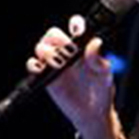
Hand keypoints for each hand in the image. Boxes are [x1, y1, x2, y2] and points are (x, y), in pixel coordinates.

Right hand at [26, 15, 116, 138]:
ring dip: (46, 51)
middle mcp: (68, 52)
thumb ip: (99, 59)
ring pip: (41, 47)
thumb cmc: (102, 91)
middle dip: (58, 39)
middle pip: (54, 34)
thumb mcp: (105, 75)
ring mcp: (55, 63)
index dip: (74, 25)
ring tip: (59, 63)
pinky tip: (42, 68)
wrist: (93, 113)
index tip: (77, 32)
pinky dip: (33, 64)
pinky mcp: (46, 77)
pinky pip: (33, 65)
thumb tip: (95, 42)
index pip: (76, 27)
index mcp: (83, 46)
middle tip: (68, 52)